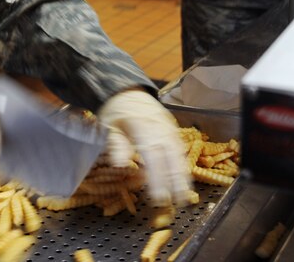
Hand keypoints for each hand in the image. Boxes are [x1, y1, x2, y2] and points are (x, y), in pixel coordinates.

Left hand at [98, 90, 192, 204]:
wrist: (127, 91)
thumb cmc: (115, 111)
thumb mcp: (109, 125)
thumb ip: (116, 143)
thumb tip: (120, 164)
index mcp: (142, 126)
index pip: (152, 155)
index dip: (157, 177)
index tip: (159, 196)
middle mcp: (159, 127)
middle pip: (170, 156)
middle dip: (175, 180)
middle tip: (178, 202)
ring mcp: (168, 127)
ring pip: (179, 153)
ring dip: (183, 175)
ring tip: (185, 195)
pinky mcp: (172, 129)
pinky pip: (180, 148)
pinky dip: (183, 164)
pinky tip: (184, 178)